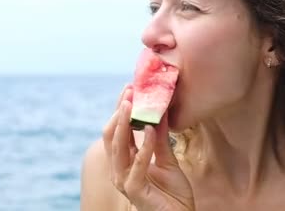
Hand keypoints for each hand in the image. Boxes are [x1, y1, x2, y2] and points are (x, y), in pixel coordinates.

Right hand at [102, 85, 194, 210]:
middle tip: (128, 91)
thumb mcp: (168, 160)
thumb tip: (159, 112)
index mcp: (125, 162)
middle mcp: (120, 170)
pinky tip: (149, 130)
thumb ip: (160, 139)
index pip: (117, 131)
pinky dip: (143, 146)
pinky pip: (136, 165)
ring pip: (118, 148)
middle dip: (119, 112)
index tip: (130, 89)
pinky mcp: (135, 190)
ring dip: (125, 124)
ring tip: (131, 104)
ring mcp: (125, 180)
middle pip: (112, 136)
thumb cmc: (172, 193)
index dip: (121, 110)